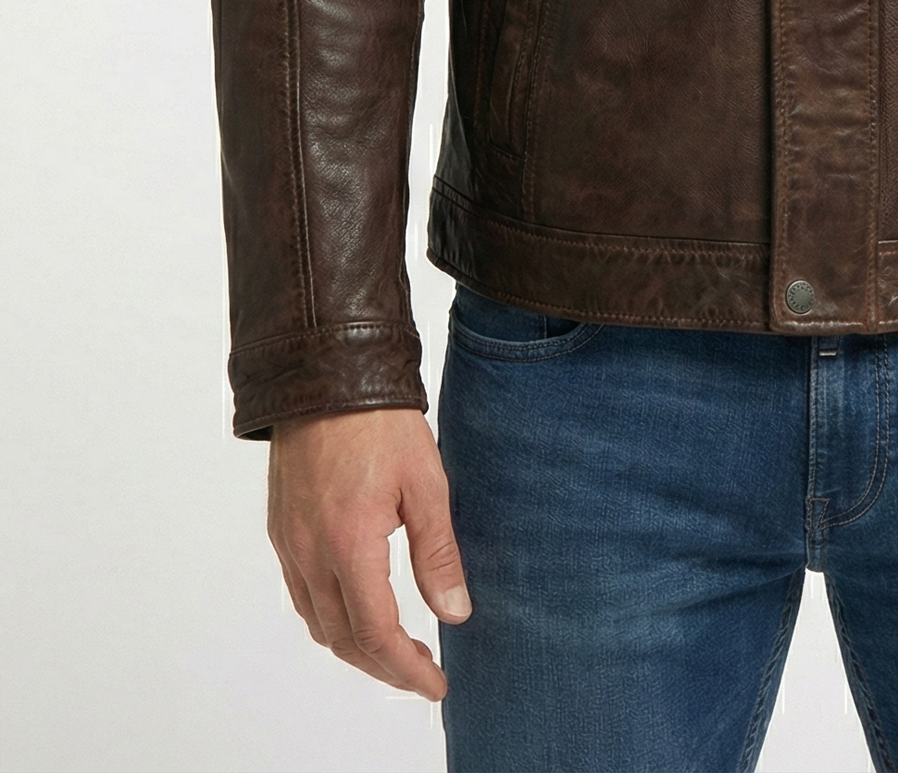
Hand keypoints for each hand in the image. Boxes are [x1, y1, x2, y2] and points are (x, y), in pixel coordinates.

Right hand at [267, 407, 469, 698]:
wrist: (327, 375)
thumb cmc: (380, 422)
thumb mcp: (426, 483)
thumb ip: (438, 553)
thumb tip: (455, 613)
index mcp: (349, 544)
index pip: (376, 634)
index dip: (407, 670)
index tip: (436, 684)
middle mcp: (310, 553)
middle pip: (343, 641)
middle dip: (384, 667)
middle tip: (422, 673)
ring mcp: (289, 544)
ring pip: (318, 624)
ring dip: (355, 648)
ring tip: (396, 649)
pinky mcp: (281, 530)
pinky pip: (302, 595)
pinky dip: (330, 619)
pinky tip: (357, 610)